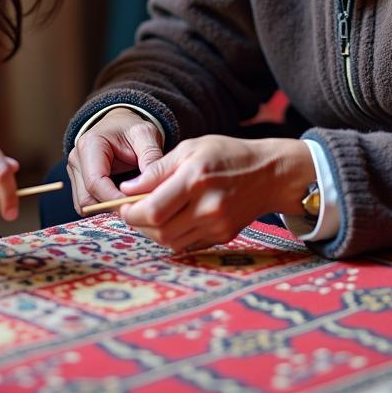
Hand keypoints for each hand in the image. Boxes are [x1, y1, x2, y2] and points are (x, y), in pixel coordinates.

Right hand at [67, 108, 163, 211]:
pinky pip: (88, 204)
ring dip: (107, 208)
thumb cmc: (132, 128)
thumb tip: (154, 188)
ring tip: (130, 202)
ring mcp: (75, 172)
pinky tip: (121, 199)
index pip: (95, 182)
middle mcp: (77, 159)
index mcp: (90, 145)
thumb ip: (151, 159)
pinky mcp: (78, 181)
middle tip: (137, 207)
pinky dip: (104, 206)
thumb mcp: (147, 136)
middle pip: (87, 198)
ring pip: (85, 205)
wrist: (120, 123)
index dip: (115, 199)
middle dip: (112, 206)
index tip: (136, 207)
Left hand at [118, 136, 314, 251]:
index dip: (131, 212)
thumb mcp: (191, 148)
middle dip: (138, 224)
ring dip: (153, 232)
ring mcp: (217, 225)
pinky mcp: (222, 237)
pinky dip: (172, 235)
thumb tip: (127, 189)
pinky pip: (187, 244)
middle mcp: (208, 206)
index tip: (122, 206)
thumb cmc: (227, 154)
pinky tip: (172, 219)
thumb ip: (157, 170)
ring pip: (171, 242)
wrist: (269, 174)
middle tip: (131, 212)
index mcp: (196, 179)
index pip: (154, 209)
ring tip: (150, 214)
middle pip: (160, 231)